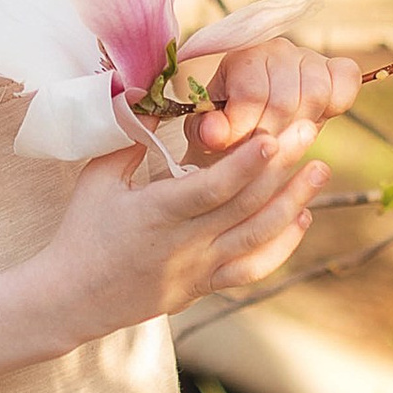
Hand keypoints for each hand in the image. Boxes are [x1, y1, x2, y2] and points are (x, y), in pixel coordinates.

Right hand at [27, 129, 328, 343]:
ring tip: (319, 171)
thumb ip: (129, 139)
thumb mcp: (98, 179)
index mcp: (156, 214)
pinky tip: (300, 218)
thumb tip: (150, 93)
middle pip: (244, 206)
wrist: (72, 298)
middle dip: (282, 168)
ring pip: (257, 237)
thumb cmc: (82, 231)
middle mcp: (183, 244)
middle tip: (309, 131)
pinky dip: (281, 246)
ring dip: (293, 202)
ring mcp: (198, 269)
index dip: (244, 164)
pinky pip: (252, 269)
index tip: (273, 136)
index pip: (209, 189)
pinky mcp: (204, 286)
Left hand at [192, 38, 361, 171]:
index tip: (235, 145)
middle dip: (272, 136)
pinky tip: (315, 119)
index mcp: (241, 58)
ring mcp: (309, 56)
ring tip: (284, 137)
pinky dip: (337, 103)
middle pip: (284, 100)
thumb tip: (215, 134)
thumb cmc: (229, 125)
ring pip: (315, 94)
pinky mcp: (338, 68)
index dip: (245, 128)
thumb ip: (207, 131)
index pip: (250, 94)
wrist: (258, 120)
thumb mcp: (209, 132)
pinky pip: (346, 80)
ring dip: (300, 126)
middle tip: (262, 148)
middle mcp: (276, 49)